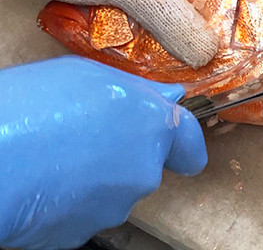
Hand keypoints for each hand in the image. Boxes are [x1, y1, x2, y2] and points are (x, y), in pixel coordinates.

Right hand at [0, 56, 206, 249]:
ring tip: (54, 158)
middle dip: (123, 154)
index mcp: (153, 125)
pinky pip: (85, 214)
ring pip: (115, 191)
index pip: (189, 142)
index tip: (173, 142)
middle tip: (81, 137)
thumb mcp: (85, 74)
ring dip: (95, 179)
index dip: (180, 141)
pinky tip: (44, 184)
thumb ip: (135, 89)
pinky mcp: (83, 235)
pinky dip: (70, 204)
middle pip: (146, 165)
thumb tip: (167, 96)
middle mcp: (144, 170)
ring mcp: (115, 207)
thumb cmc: (28, 107)